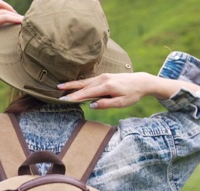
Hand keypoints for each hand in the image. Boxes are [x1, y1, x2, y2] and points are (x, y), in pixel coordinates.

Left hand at [0, 0, 22, 52]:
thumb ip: (0, 31)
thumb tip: (13, 30)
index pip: (4, 17)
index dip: (15, 19)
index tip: (24, 22)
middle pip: (3, 10)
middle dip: (14, 14)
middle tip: (22, 19)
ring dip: (8, 8)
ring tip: (15, 15)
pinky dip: (2, 7)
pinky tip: (6, 12)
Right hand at [58, 72, 199, 108]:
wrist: (142, 81)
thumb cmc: (132, 94)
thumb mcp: (122, 103)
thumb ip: (107, 104)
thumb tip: (92, 105)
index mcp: (106, 87)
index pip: (87, 93)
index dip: (75, 97)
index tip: (64, 100)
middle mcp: (103, 79)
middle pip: (82, 85)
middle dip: (69, 89)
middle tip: (57, 92)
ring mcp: (103, 76)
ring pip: (84, 81)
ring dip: (72, 84)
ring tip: (60, 86)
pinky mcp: (104, 76)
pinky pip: (89, 80)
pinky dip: (79, 83)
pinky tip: (73, 85)